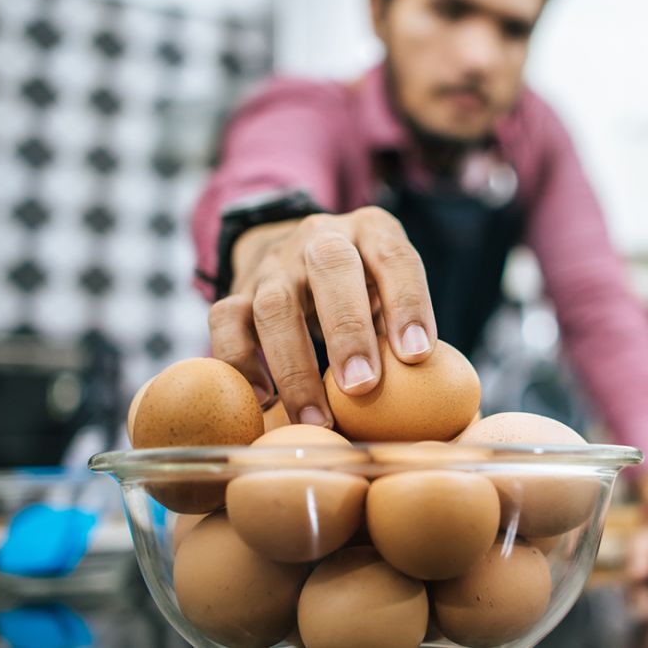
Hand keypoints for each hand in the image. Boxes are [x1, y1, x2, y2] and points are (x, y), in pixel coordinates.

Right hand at [208, 207, 435, 425]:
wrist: (296, 249)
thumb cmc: (362, 285)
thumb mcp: (389, 288)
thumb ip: (400, 326)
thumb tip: (422, 395)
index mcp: (370, 230)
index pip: (393, 257)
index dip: (407, 303)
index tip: (417, 356)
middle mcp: (320, 238)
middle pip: (330, 268)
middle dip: (348, 331)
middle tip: (363, 387)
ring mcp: (274, 264)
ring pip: (275, 304)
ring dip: (295, 365)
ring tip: (317, 418)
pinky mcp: (238, 290)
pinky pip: (225, 321)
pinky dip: (241, 362)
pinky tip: (265, 401)